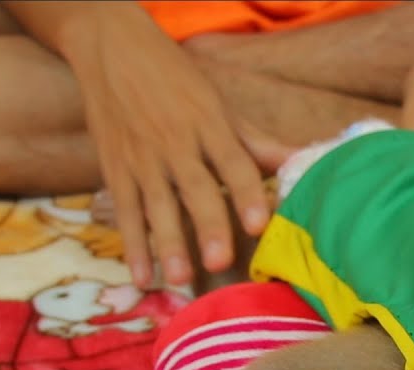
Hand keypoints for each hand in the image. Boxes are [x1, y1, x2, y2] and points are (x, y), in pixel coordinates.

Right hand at [54, 4, 289, 285]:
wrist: (112, 48)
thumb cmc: (177, 80)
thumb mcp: (219, 105)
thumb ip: (256, 142)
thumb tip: (301, 161)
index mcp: (209, 124)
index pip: (233, 162)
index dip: (246, 193)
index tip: (259, 224)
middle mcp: (176, 143)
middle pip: (195, 188)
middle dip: (208, 225)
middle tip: (219, 261)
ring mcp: (142, 158)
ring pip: (156, 205)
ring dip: (167, 243)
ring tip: (180, 277)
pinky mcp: (115, 169)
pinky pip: (125, 211)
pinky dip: (132, 245)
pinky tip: (142, 276)